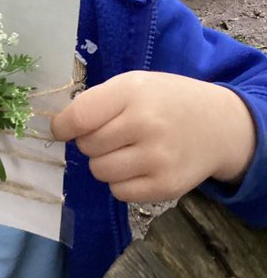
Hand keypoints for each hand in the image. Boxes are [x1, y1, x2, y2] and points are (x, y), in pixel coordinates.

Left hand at [50, 72, 255, 202]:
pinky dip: (122, 183)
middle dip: (93, 142)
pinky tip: (141, 167)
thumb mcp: (133, 85)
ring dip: (106, 163)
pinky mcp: (165, 186)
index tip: (64, 129)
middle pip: (87, 147)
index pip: (78, 118)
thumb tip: (59, 129)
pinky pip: (118, 192)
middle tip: (116, 134)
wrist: (219, 125)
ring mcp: (157, 158)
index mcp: (132, 92)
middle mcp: (146, 124)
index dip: (63, 127)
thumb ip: (95, 103)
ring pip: (100, 172)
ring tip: (129, 150)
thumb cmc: (165, 102)